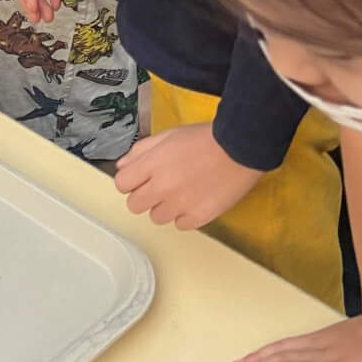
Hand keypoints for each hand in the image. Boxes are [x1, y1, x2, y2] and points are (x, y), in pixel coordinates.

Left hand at [115, 122, 260, 229]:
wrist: (240, 147)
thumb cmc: (205, 138)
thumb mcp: (168, 135)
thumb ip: (140, 151)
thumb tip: (122, 166)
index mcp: (152, 164)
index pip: (121, 184)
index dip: (130, 181)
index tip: (140, 179)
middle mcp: (162, 187)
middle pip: (134, 205)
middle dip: (144, 196)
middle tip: (160, 187)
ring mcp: (180, 204)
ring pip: (156, 218)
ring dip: (165, 207)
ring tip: (181, 192)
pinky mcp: (199, 217)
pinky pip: (180, 225)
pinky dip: (185, 215)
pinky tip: (195, 199)